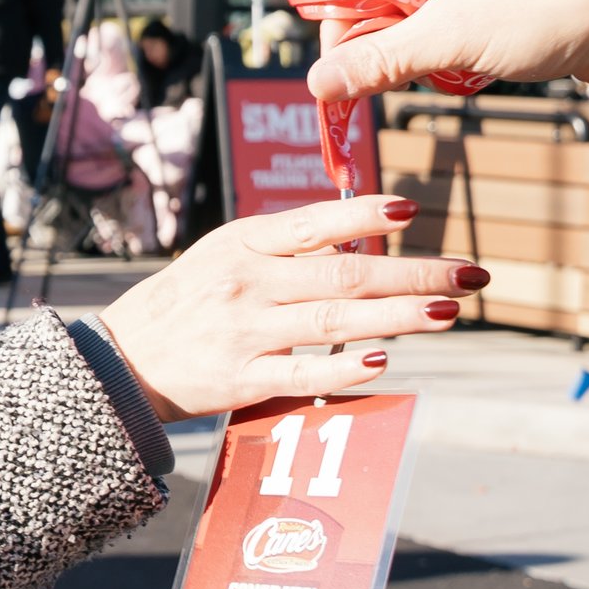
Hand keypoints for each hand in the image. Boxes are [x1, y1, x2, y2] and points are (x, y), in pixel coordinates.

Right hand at [93, 195, 485, 420]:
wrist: (118, 361)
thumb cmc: (181, 305)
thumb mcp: (219, 257)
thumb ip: (280, 249)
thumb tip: (356, 238)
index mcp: (240, 244)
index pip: (313, 223)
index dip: (364, 214)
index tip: (411, 210)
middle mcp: (245, 282)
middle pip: (344, 274)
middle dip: (414, 274)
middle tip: (469, 275)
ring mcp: (244, 331)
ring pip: (336, 319)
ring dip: (400, 315)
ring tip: (449, 312)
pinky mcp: (241, 377)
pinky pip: (304, 371)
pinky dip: (345, 366)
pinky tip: (385, 360)